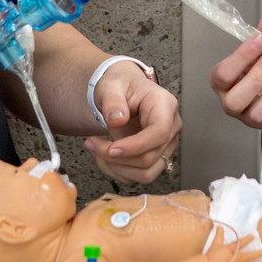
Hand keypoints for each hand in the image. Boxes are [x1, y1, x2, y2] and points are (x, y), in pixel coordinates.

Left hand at [84, 61, 181, 182]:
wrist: (123, 92)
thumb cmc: (120, 85)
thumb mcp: (111, 85)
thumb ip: (113, 101)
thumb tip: (118, 120)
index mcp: (164, 105)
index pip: (158, 133)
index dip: (135, 146)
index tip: (111, 149)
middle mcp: (171, 127)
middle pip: (150, 157)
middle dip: (116, 157)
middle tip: (90, 143)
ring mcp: (166, 145)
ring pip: (147, 173)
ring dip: (116, 168)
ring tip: (95, 150)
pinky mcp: (157, 157)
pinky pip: (139, 176)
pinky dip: (117, 171)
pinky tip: (103, 156)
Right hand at [210, 18, 261, 132]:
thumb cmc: (259, 67)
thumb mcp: (259, 50)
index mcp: (222, 84)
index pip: (223, 75)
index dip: (241, 57)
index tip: (260, 40)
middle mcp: (232, 104)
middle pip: (235, 101)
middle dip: (256, 78)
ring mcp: (251, 118)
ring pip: (258, 113)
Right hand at [210, 234, 261, 261]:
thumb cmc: (209, 257)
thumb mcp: (215, 244)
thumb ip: (219, 235)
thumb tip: (220, 226)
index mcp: (229, 251)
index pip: (239, 244)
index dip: (247, 240)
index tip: (253, 237)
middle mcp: (233, 261)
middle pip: (247, 257)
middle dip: (255, 254)